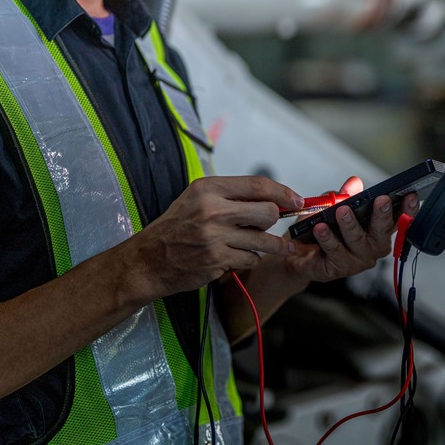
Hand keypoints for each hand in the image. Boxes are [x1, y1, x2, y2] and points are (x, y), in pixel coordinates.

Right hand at [124, 175, 302, 299]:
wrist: (148, 260)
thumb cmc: (177, 227)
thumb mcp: (198, 199)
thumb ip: (232, 196)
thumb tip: (274, 198)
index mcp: (209, 188)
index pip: (258, 185)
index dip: (284, 192)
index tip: (297, 200)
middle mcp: (212, 209)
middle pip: (268, 212)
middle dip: (275, 220)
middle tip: (269, 225)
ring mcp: (215, 237)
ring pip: (264, 240)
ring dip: (271, 245)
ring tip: (273, 246)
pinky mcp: (217, 260)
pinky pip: (251, 259)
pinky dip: (250, 259)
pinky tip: (238, 256)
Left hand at [285, 175, 419, 282]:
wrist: (297, 253)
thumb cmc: (322, 228)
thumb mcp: (332, 206)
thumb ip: (345, 195)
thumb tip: (354, 182)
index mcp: (377, 231)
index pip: (397, 220)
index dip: (408, 209)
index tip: (411, 195)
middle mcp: (371, 248)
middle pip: (381, 233)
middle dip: (382, 216)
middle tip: (381, 200)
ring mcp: (356, 261)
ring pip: (357, 242)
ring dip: (350, 225)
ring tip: (341, 211)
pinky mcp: (337, 270)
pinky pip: (334, 253)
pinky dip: (327, 238)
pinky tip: (320, 228)